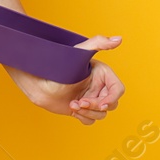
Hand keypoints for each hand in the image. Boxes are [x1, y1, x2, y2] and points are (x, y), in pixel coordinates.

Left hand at [8, 35, 125, 124]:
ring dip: (88, 112)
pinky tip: (71, 107)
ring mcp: (91, 98)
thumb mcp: (80, 52)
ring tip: (73, 104)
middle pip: (110, 104)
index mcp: (102, 75)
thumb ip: (99, 42)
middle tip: (80, 102)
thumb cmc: (59, 63)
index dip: (112, 98)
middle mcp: (99, 87)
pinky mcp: (82, 109)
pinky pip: (91, 119)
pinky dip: (83, 117)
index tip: (102, 104)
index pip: (118, 90)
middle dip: (96, 106)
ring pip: (101, 114)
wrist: (40, 80)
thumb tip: (118, 39)